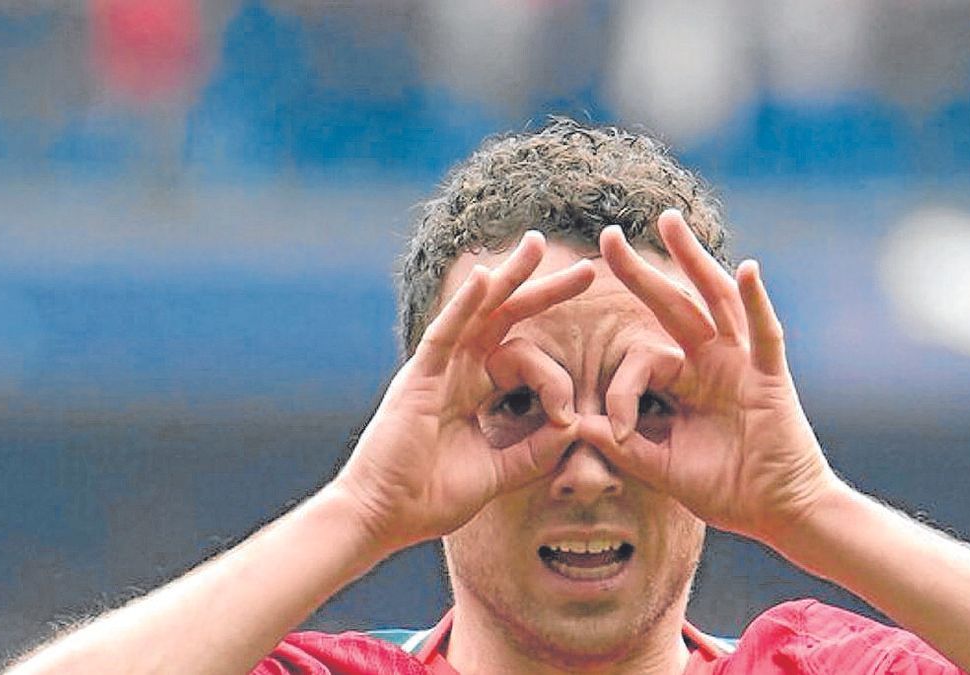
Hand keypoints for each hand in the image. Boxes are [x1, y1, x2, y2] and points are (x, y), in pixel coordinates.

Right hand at [335, 232, 592, 551]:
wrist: (382, 518)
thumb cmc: (428, 497)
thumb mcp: (497, 474)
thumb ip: (534, 452)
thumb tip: (575, 426)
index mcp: (472, 390)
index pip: (521, 356)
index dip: (555, 375)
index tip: (569, 412)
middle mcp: (456, 371)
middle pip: (505, 318)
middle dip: (544, 291)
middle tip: (588, 269)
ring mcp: (435, 370)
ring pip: (478, 311)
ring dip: (508, 276)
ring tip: (539, 245)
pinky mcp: (417, 378)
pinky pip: (444, 333)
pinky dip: (464, 304)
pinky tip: (485, 276)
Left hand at [598, 211, 838, 545]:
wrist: (777, 514)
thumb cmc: (725, 489)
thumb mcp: (660, 466)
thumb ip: (620, 443)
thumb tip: (569, 422)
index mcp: (684, 381)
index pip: (641, 362)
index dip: (620, 391)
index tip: (615, 431)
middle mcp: (711, 363)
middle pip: (673, 305)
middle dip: (640, 272)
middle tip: (609, 235)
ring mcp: (743, 365)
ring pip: (715, 301)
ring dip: (693, 260)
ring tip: (670, 222)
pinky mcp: (771, 378)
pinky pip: (765, 335)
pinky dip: (756, 302)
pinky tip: (746, 269)